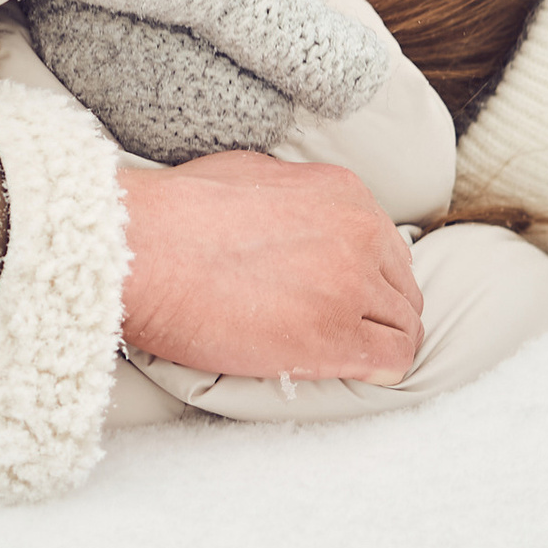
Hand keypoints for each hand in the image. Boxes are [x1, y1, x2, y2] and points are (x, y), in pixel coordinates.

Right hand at [120, 153, 420, 383]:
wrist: (143, 248)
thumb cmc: (177, 212)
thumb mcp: (251, 176)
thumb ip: (295, 198)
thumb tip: (300, 219)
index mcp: (343, 194)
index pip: (386, 246)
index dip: (369, 278)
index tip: (347, 298)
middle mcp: (360, 235)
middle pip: (402, 287)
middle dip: (380, 311)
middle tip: (347, 332)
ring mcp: (350, 286)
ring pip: (404, 326)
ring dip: (379, 342)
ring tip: (345, 357)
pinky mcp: (333, 337)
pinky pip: (392, 361)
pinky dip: (380, 370)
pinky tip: (355, 372)